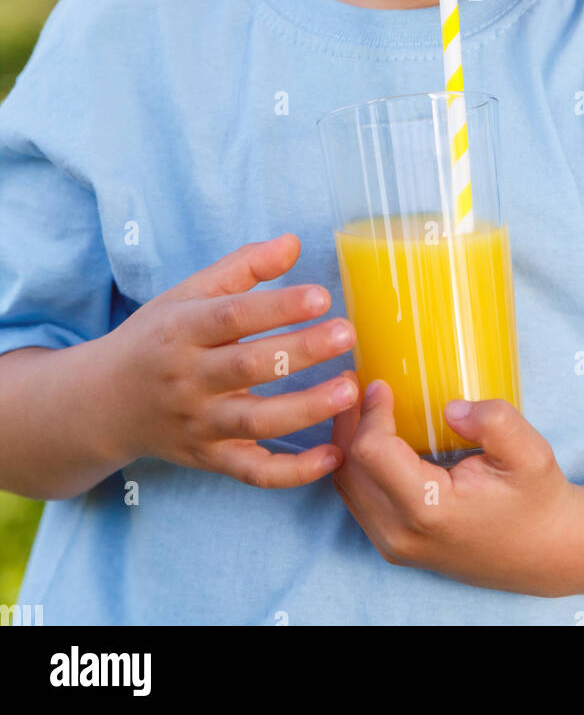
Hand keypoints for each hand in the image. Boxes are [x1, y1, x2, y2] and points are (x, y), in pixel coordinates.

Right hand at [100, 232, 357, 486]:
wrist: (104, 402)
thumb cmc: (157, 338)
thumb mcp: (187, 294)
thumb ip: (242, 267)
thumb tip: (294, 242)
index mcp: (182, 330)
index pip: (233, 317)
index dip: (278, 307)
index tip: (322, 296)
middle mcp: (187, 379)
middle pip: (247, 366)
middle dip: (301, 352)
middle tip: (347, 334)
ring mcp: (198, 424)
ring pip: (255, 421)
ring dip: (306, 408)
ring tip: (349, 390)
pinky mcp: (209, 458)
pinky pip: (253, 472)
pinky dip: (293, 472)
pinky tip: (332, 455)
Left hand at [329, 372, 578, 596]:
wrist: (545, 553)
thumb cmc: (536, 499)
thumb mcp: (530, 452)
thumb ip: (493, 421)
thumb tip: (449, 407)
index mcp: (429, 509)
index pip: (371, 452)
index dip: (370, 412)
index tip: (382, 383)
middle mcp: (401, 533)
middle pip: (349, 468)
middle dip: (348, 421)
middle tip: (357, 383)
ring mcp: (394, 545)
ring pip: (347, 486)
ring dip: (347, 442)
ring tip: (360, 404)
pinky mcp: (395, 545)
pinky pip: (359, 500)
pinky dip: (357, 464)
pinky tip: (373, 435)